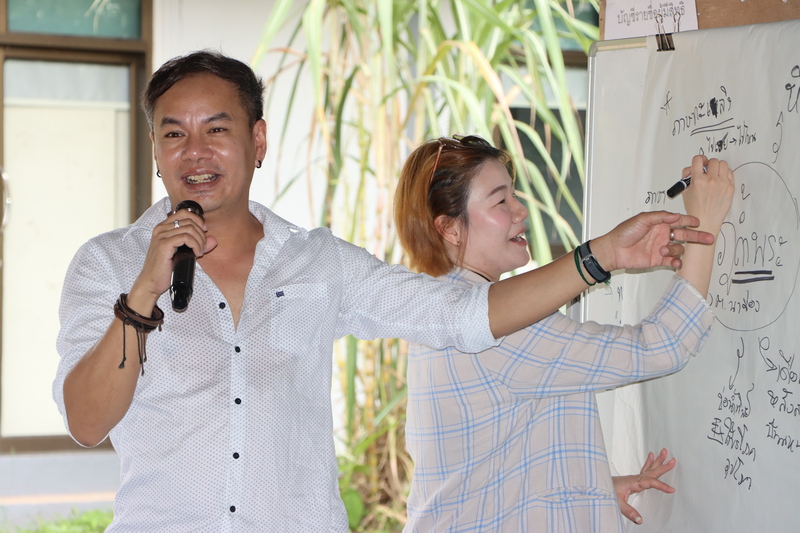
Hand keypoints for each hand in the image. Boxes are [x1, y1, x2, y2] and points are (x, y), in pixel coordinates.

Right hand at [130, 209, 217, 306]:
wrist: (152, 282)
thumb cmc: (166, 269)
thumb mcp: (184, 253)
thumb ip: (198, 245)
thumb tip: (214, 240)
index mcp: (163, 227)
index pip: (183, 213)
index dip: (198, 219)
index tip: (204, 230)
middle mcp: (161, 228)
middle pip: (189, 221)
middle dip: (201, 234)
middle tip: (202, 247)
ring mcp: (161, 235)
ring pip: (189, 229)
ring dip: (200, 241)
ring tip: (200, 252)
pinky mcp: (164, 244)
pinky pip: (186, 238)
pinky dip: (195, 245)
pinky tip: (196, 254)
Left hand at [590, 211, 714, 271]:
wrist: (614, 250)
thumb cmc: (624, 233)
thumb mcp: (642, 220)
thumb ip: (660, 217)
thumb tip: (676, 215)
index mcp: (660, 223)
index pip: (679, 221)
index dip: (690, 221)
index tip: (699, 222)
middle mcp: (663, 235)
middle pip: (684, 235)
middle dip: (697, 236)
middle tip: (708, 238)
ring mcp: (661, 248)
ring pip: (679, 249)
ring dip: (676, 250)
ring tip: (663, 250)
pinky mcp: (658, 260)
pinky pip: (673, 261)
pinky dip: (676, 262)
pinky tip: (674, 262)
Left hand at [613, 448, 675, 524]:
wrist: (598, 486)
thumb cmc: (606, 492)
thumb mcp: (617, 503)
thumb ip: (629, 511)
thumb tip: (640, 520)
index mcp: (633, 482)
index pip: (650, 482)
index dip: (661, 486)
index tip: (672, 489)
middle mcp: (634, 478)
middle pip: (652, 471)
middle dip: (662, 466)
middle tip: (673, 460)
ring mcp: (634, 477)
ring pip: (649, 468)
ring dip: (657, 460)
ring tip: (664, 451)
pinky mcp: (632, 478)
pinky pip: (644, 469)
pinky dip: (649, 463)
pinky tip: (651, 456)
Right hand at [681, 155, 734, 233]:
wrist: (706, 221)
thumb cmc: (695, 208)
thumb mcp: (685, 192)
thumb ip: (687, 177)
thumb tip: (693, 168)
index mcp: (698, 181)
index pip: (698, 159)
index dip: (698, 160)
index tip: (700, 163)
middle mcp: (711, 181)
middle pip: (713, 160)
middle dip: (709, 164)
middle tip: (707, 170)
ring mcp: (722, 183)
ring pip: (723, 164)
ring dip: (718, 167)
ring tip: (715, 174)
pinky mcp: (730, 187)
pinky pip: (730, 172)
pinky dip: (725, 173)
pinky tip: (720, 180)